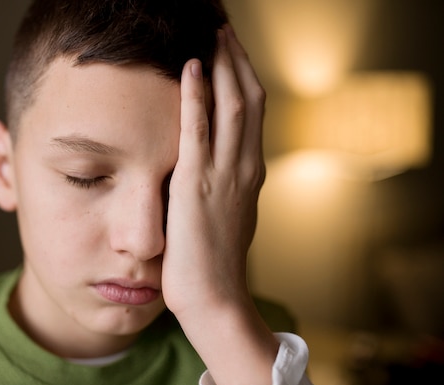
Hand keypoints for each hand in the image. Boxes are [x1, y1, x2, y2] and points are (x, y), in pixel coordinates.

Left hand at [161, 25, 277, 384]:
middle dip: (237, 58)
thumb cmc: (213, 262)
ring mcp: (224, 175)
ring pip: (232, 106)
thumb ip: (225, 186)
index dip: (243, 75)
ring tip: (212, 33)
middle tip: (223, 26)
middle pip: (248, 98)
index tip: (231, 50)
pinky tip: (190, 68)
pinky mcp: (196, 186)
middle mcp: (244, 167)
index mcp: (250, 173)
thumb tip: (212, 166)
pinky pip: (198, 132)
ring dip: (222, 65)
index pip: (252, 111)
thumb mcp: (227, 215)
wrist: (215, 299)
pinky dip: (196, 97)